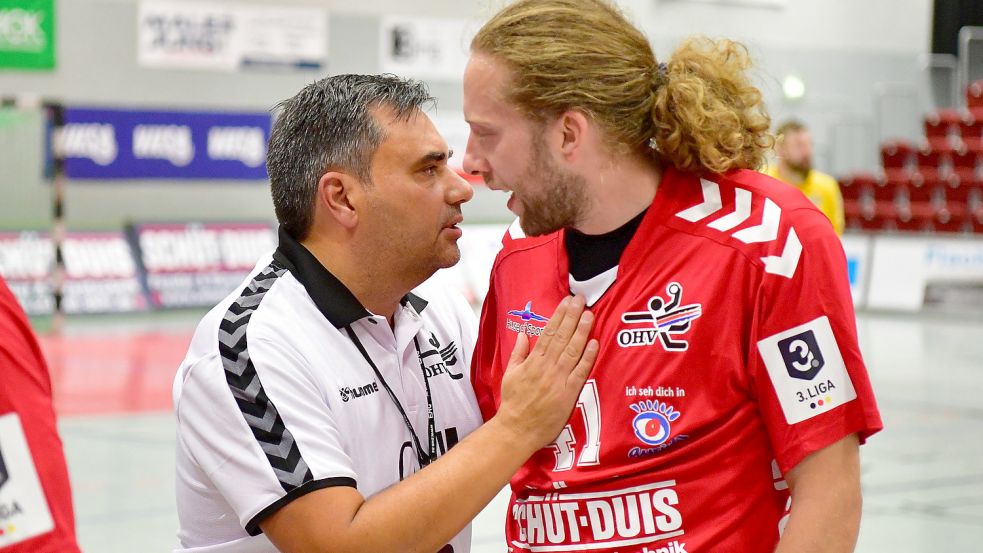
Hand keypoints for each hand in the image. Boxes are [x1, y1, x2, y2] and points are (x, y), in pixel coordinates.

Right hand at [493, 295, 598, 452]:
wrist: (516, 430)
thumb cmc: (513, 403)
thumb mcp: (509, 374)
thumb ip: (518, 353)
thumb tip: (523, 334)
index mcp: (532, 362)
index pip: (548, 333)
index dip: (559, 316)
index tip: (567, 302)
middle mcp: (546, 368)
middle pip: (562, 337)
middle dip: (572, 316)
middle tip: (581, 299)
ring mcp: (558, 380)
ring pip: (572, 351)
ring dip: (582, 331)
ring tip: (589, 315)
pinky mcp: (568, 394)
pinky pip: (580, 372)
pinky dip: (587, 357)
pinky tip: (594, 343)